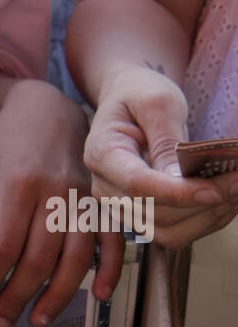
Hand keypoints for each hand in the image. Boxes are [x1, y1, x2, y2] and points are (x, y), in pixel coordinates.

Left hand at [0, 79, 124, 326]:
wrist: (49, 105)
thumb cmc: (10, 137)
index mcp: (19, 183)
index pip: (5, 244)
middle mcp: (55, 192)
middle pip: (39, 258)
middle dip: (18, 295)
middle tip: (1, 320)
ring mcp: (84, 197)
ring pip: (75, 257)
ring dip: (58, 294)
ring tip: (38, 318)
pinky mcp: (103, 199)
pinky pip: (112, 238)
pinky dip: (108, 268)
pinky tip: (99, 294)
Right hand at [85, 65, 237, 248]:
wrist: (127, 99)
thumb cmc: (138, 94)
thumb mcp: (156, 101)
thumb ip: (166, 139)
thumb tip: (180, 179)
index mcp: (102, 153)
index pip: (138, 185)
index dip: (177, 193)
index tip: (215, 191)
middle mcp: (105, 186)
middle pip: (155, 214)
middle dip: (201, 204)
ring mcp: (120, 205)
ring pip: (166, 232)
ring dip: (206, 218)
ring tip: (234, 191)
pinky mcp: (140, 214)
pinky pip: (173, 232)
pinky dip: (203, 221)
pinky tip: (224, 201)